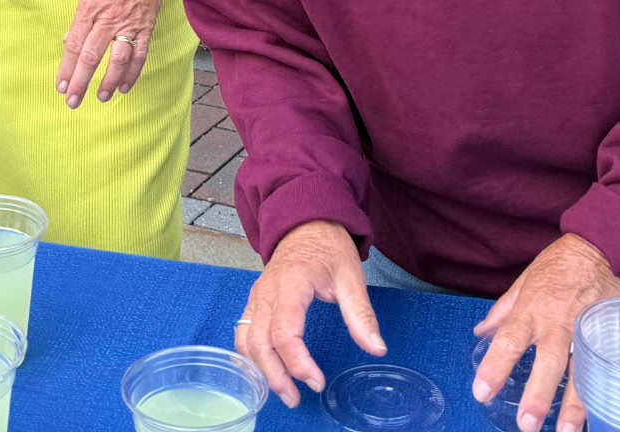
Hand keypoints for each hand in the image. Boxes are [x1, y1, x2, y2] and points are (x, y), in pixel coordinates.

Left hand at [56, 0, 181, 107]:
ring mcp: (129, 23)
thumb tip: (69, 40)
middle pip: (90, 57)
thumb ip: (80, 16)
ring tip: (101, 97)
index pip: (74, 45)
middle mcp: (108, 18)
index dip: (66, 68)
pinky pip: (140, 54)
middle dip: (80, 82)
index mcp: (90, 8)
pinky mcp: (147, 26)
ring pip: (117, 60)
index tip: (60, 86)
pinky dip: (133, 73)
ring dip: (108, 82)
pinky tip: (125, 86)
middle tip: (72, 101)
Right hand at [236, 220, 385, 407]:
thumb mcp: (351, 276)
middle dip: (275, 375)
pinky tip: (266, 369)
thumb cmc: (327, 246)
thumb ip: (361, 314)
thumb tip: (376, 348)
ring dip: (261, 368)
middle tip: (295, 398)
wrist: (305, 220)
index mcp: (291, 283)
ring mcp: (257, 295)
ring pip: (246, 339)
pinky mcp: (254, 300)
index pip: (285, 332)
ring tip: (283, 390)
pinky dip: (251, 354)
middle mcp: (267, 291)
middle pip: (259, 341)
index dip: (298, 362)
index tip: (316, 381)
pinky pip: (243, 331)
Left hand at [471, 233, 619, 431]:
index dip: (494, 367)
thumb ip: (504, 310)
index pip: (508, 341)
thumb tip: (481, 332)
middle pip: (547, 363)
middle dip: (537, 395)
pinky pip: (606, 367)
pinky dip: (602, 390)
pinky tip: (601, 412)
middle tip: (527, 424)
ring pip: (581, 373)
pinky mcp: (610, 334)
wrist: (605, 246)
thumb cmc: (561, 264)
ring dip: (574, 406)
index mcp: (532, 309)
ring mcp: (587, 330)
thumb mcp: (526, 280)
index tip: (481, 391)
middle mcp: (558, 323)